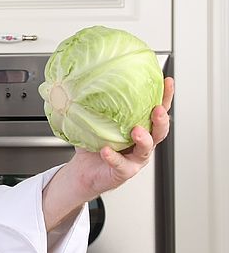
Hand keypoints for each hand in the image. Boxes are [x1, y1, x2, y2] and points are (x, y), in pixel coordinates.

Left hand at [70, 76, 173, 197]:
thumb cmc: (94, 146)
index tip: (167, 81)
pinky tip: (106, 150)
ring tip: (136, 131)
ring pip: (146, 149)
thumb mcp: (96, 123)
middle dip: (161, 120)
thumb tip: (86, 84)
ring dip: (143, 139)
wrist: (84, 171)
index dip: (165, 98)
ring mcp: (135, 159)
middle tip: (157, 110)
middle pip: (159, 131)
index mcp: (140, 128)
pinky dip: (113, 157)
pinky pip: (120, 164)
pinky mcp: (124, 172)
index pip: (157, 111)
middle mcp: (142, 144)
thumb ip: (97, 107)